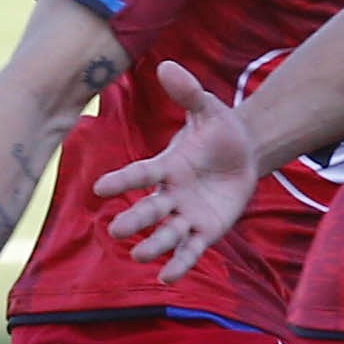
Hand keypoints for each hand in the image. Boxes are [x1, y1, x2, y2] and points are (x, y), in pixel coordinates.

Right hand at [95, 61, 258, 282]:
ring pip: (167, 233)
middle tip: (115, 230)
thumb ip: (187, 92)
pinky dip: (180, 263)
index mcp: (168, 165)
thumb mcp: (206, 108)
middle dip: (134, 219)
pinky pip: (191, 249)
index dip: (122, 181)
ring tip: (139, 256)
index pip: (141, 174)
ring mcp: (187, 214)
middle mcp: (172, 193)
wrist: (244, 152)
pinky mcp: (206, 229)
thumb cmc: (218, 130)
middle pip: (150, 209)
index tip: (99, 188)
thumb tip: (166, 65)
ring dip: (153, 245)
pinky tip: (167, 278)